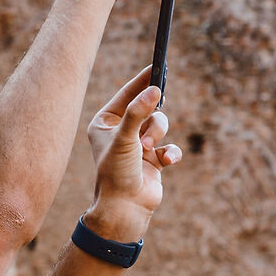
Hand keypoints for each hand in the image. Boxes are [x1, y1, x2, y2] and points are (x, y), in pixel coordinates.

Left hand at [81, 68, 181, 243]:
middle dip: (152, 116)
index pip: (126, 94)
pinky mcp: (153, 160)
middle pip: (147, 108)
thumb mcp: (125, 137)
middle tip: (159, 105)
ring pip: (160, 125)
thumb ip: (138, 111)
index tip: (157, 66)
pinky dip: (170, 153)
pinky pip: (170, 146)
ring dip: (158, 135)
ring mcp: (138, 146)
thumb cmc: (117, 172)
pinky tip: (165, 161)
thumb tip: (154, 89)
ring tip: (149, 150)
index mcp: (105, 123)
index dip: (143, 81)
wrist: (125, 208)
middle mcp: (121, 132)